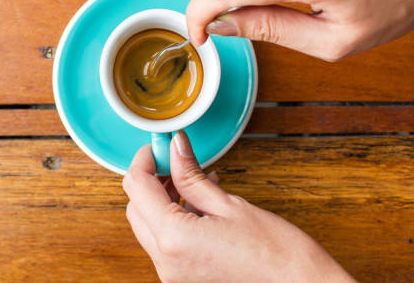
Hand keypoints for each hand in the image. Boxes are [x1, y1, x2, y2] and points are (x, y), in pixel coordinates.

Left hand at [122, 130, 356, 282]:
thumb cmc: (277, 254)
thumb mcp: (230, 205)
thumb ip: (192, 175)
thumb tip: (175, 146)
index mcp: (173, 240)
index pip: (137, 188)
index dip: (144, 159)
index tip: (158, 145)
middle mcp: (166, 262)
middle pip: (137, 209)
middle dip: (150, 180)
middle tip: (173, 160)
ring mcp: (174, 275)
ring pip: (149, 227)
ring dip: (162, 200)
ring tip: (191, 179)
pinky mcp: (184, 279)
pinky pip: (166, 243)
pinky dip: (174, 220)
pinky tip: (198, 203)